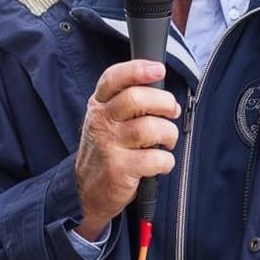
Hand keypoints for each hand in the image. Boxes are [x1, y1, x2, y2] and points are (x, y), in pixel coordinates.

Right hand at [74, 59, 180, 240]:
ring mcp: (109, 145)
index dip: (138, 69)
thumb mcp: (107, 119)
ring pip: (150, 128)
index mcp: (99, 104)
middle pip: (136, 99)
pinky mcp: (119, 169)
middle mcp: (101, 121)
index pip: (114, 78)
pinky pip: (155, 158)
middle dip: (163, 102)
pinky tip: (161, 162)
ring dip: (169, 134)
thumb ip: (129, 103)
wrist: (87, 190)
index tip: (159, 69)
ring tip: (167, 141)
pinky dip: (166, 161)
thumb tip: (167, 97)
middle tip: (171, 111)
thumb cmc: (107, 148)